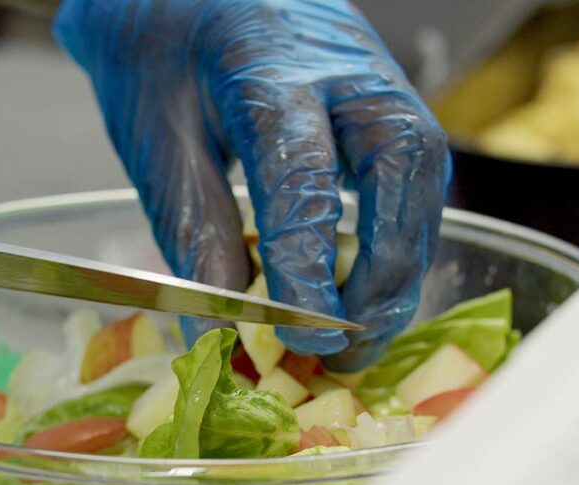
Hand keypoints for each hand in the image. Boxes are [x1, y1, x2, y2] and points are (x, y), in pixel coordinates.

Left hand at [54, 0, 450, 370]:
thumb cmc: (157, 46)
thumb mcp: (155, 139)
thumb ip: (193, 233)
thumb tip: (221, 327)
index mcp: (266, 69)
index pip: (303, 179)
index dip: (309, 269)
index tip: (304, 338)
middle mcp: (342, 65)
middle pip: (402, 166)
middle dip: (388, 269)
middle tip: (352, 344)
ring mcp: (374, 72)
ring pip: (423, 170)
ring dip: (403, 260)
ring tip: (362, 329)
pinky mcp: (383, 92)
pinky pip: (411, 169)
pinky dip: (398, 234)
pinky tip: (367, 279)